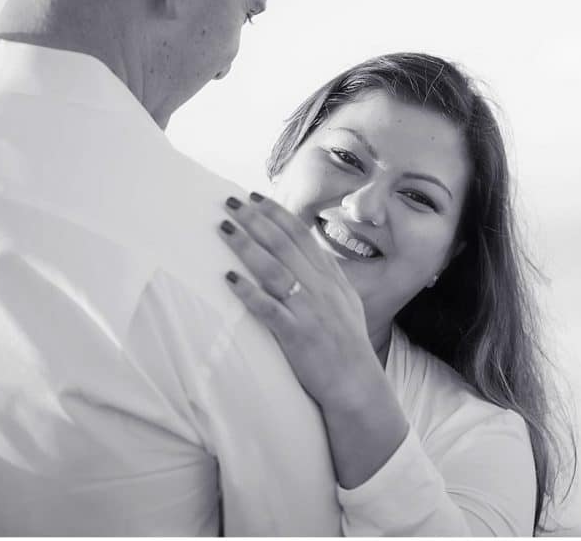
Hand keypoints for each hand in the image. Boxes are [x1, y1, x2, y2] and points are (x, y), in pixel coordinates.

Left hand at [217, 193, 381, 410]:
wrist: (356, 383)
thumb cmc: (346, 345)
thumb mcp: (345, 301)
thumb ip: (327, 275)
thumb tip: (310, 251)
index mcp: (330, 278)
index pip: (301, 235)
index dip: (276, 214)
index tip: (254, 197)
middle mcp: (321, 288)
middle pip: (284, 244)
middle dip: (256, 220)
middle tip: (230, 201)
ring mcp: (309, 310)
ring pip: (274, 270)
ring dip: (247, 246)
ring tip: (224, 228)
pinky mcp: (297, 334)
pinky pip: (269, 309)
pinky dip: (249, 292)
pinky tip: (230, 279)